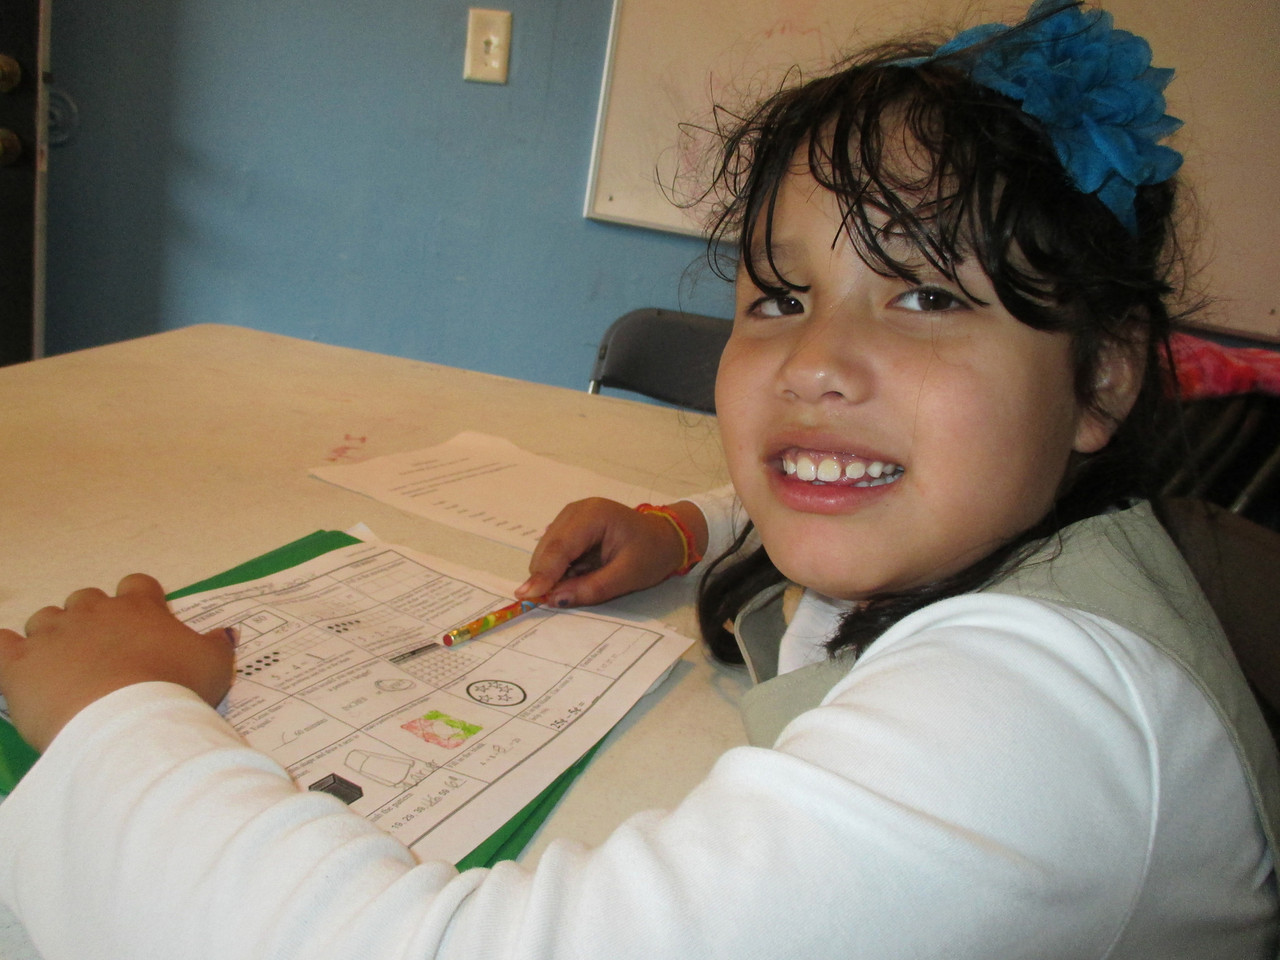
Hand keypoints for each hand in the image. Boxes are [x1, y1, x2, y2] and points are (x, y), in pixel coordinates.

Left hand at [0, 574, 235, 751]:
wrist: (124, 722)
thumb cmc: (175, 690)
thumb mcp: (215, 668)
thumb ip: (218, 646)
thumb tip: (228, 633)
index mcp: (139, 608)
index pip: (137, 585)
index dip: (139, 601)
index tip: (144, 624)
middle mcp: (93, 611)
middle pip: (86, 599)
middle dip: (92, 620)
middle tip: (105, 653)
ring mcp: (52, 634)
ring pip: (45, 619)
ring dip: (53, 636)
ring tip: (64, 667)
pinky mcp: (18, 663)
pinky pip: (2, 644)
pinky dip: (8, 651)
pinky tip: (19, 666)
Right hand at [516, 498, 706, 606]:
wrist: (665, 538)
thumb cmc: (651, 554)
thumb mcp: (627, 576)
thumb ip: (591, 588)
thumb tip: (555, 600)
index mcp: (593, 515)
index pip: (560, 546)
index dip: (543, 573)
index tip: (527, 597)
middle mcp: (576, 511)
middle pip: (547, 548)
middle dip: (546, 576)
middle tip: (554, 600)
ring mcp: (570, 517)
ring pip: (546, 550)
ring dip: (554, 573)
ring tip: (581, 582)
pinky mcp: (569, 527)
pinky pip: (554, 551)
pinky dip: (559, 568)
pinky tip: (579, 573)